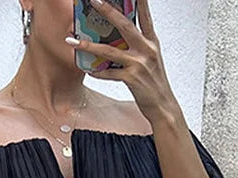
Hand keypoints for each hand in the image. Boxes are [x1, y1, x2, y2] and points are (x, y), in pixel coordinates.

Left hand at [66, 0, 176, 123]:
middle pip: (124, 25)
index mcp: (152, 42)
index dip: (140, 1)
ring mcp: (139, 64)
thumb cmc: (155, 83)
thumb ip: (139, 46)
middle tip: (93, 0)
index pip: (145, 15)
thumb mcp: (152, 59)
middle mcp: (146, 50)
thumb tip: (121, 38)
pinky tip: (89, 70)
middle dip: (107, 11)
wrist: (163, 106)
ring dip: (89, 45)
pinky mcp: (132, 79)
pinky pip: (109, 73)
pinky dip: (98, 72)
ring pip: (110, 50)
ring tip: (74, 41)